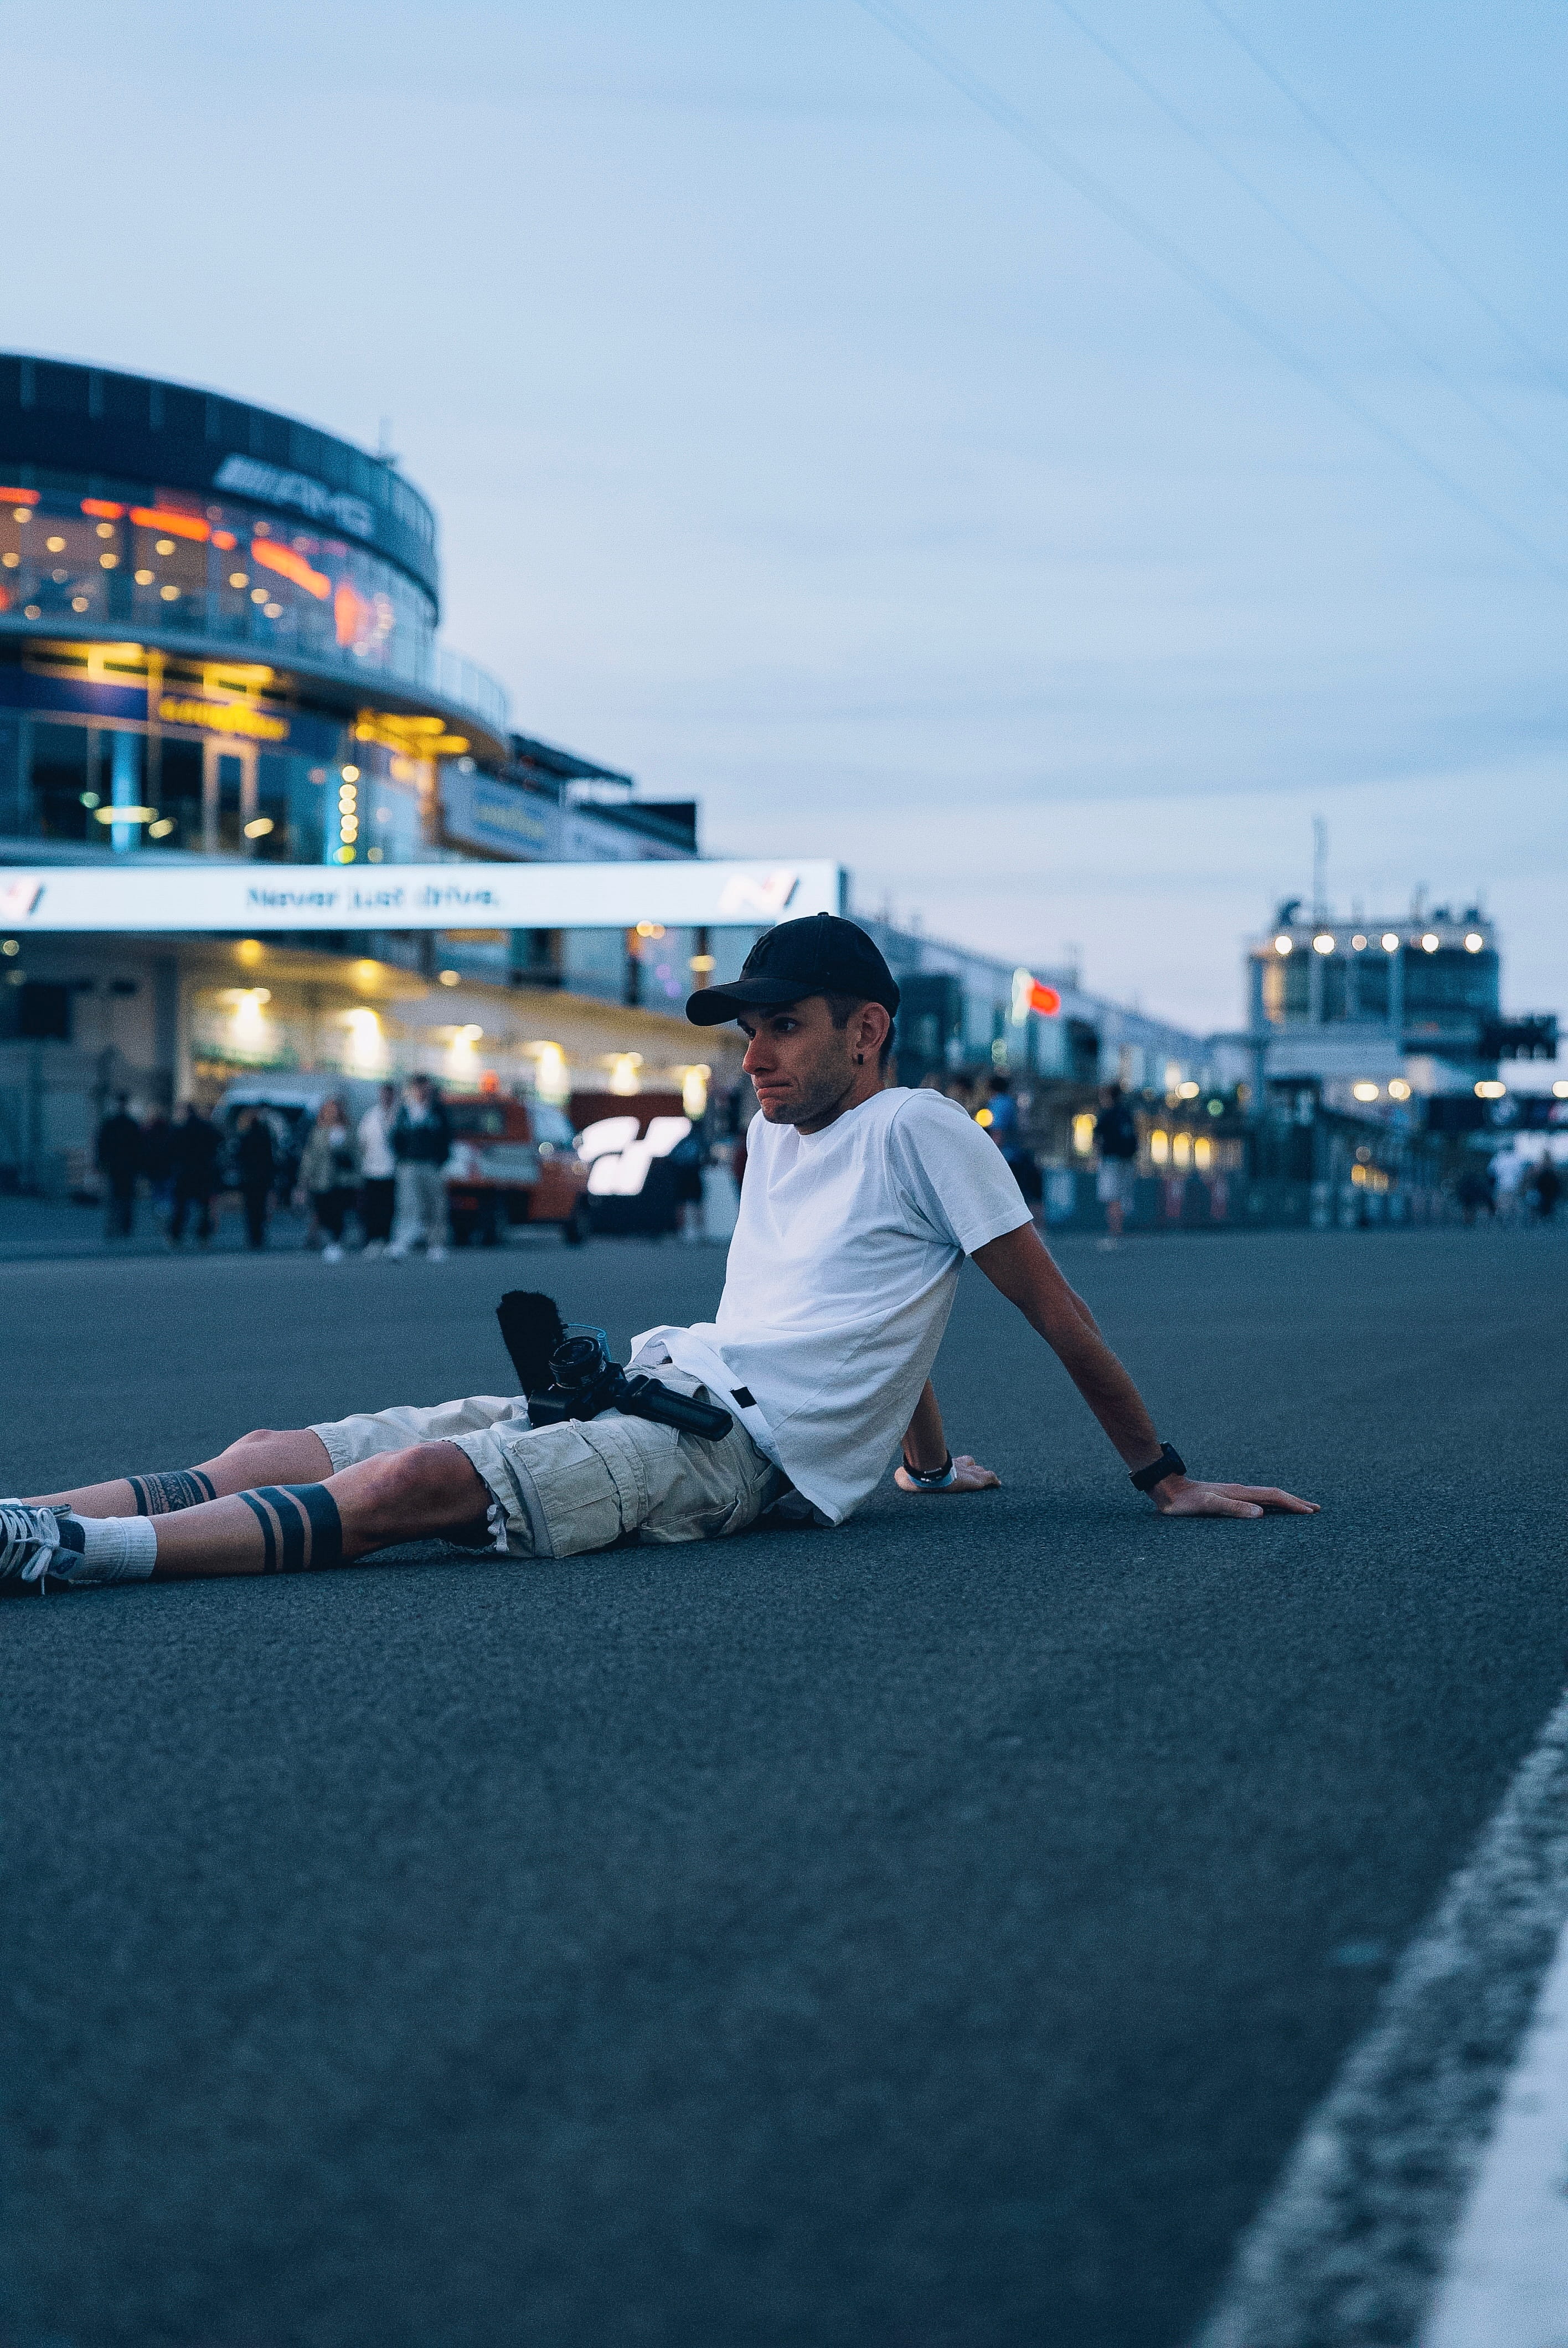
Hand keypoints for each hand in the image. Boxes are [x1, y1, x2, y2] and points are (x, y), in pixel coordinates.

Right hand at [896, 1454, 1000, 1494]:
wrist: (930, 1473)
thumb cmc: (919, 1474)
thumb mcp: (908, 1475)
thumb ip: (903, 1476)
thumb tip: (896, 1475)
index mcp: (947, 1464)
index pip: (958, 1461)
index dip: (961, 1465)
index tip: (960, 1468)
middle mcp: (960, 1465)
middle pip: (971, 1464)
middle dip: (973, 1469)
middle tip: (974, 1474)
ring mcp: (969, 1471)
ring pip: (980, 1472)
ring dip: (982, 1476)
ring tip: (985, 1481)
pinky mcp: (976, 1479)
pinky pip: (989, 1478)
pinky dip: (993, 1481)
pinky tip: (998, 1485)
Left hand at [1152, 1475, 1317, 1519]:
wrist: (1166, 1488)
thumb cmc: (1184, 1501)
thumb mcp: (1207, 1505)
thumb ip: (1232, 1509)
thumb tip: (1261, 1514)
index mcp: (1239, 1492)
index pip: (1273, 1497)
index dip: (1292, 1504)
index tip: (1310, 1512)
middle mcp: (1240, 1490)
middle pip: (1274, 1495)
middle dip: (1295, 1502)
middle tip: (1315, 1509)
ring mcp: (1234, 1493)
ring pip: (1266, 1497)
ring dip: (1285, 1502)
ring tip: (1299, 1508)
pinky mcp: (1227, 1497)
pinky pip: (1256, 1500)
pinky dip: (1270, 1505)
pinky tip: (1269, 1510)